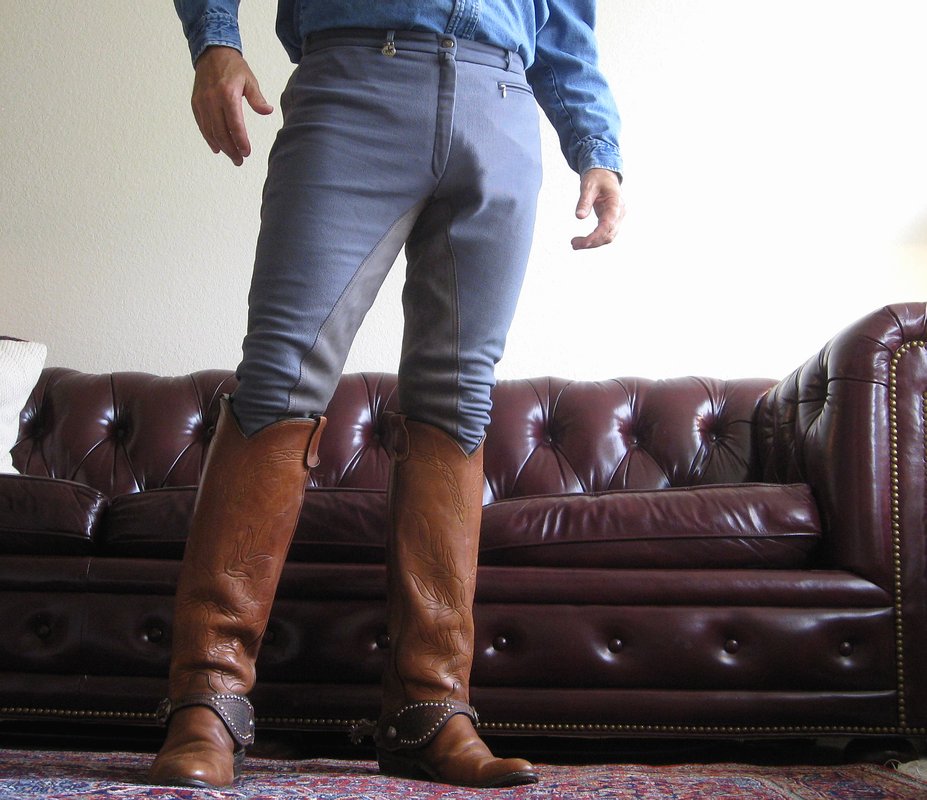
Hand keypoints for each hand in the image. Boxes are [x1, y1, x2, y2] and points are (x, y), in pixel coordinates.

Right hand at [190, 46, 273, 165]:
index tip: (247, 152)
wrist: (211, 53)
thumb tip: (268, 111)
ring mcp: (202, 102)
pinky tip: (217, 147)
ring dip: (221, 147)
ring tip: (232, 157)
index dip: (241, 141)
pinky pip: (202, 125)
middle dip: (231, 150)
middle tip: (240, 161)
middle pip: (221, 132)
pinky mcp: (195, 103)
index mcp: (228, 95)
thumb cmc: (234, 68)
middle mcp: (212, 100)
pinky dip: (209, 138)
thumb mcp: (250, 80)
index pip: (235, 125)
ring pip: (210, 131)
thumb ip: (257, 98)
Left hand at [571, 168, 625, 249]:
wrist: (604, 174)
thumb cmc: (597, 177)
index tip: (584, 243)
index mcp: (616, 203)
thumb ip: (584, 201)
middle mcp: (619, 212)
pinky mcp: (611, 220)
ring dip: (593, 243)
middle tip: (573, 244)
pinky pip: (605, 234)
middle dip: (592, 242)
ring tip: (575, 244)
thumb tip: (579, 216)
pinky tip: (583, 241)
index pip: (608, 224)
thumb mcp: (588, 186)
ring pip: (608, 237)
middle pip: (609, 235)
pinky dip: (594, 239)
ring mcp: (617, 217)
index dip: (597, 236)